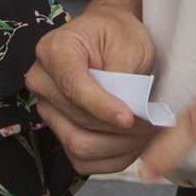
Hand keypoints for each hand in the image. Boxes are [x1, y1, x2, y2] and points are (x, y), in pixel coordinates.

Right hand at [28, 1, 156, 175]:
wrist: (109, 37)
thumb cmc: (118, 35)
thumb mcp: (128, 44)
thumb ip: (123, 77)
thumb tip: (126, 114)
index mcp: (54, 51)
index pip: (73, 87)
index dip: (102, 107)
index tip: (129, 118)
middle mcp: (42, 81)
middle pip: (78, 120)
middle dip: (120, 129)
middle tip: (153, 125)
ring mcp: (47, 109)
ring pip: (80, 145)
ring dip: (119, 147)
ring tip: (146, 134)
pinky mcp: (58, 131)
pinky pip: (81, 160)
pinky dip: (111, 159)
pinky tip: (132, 145)